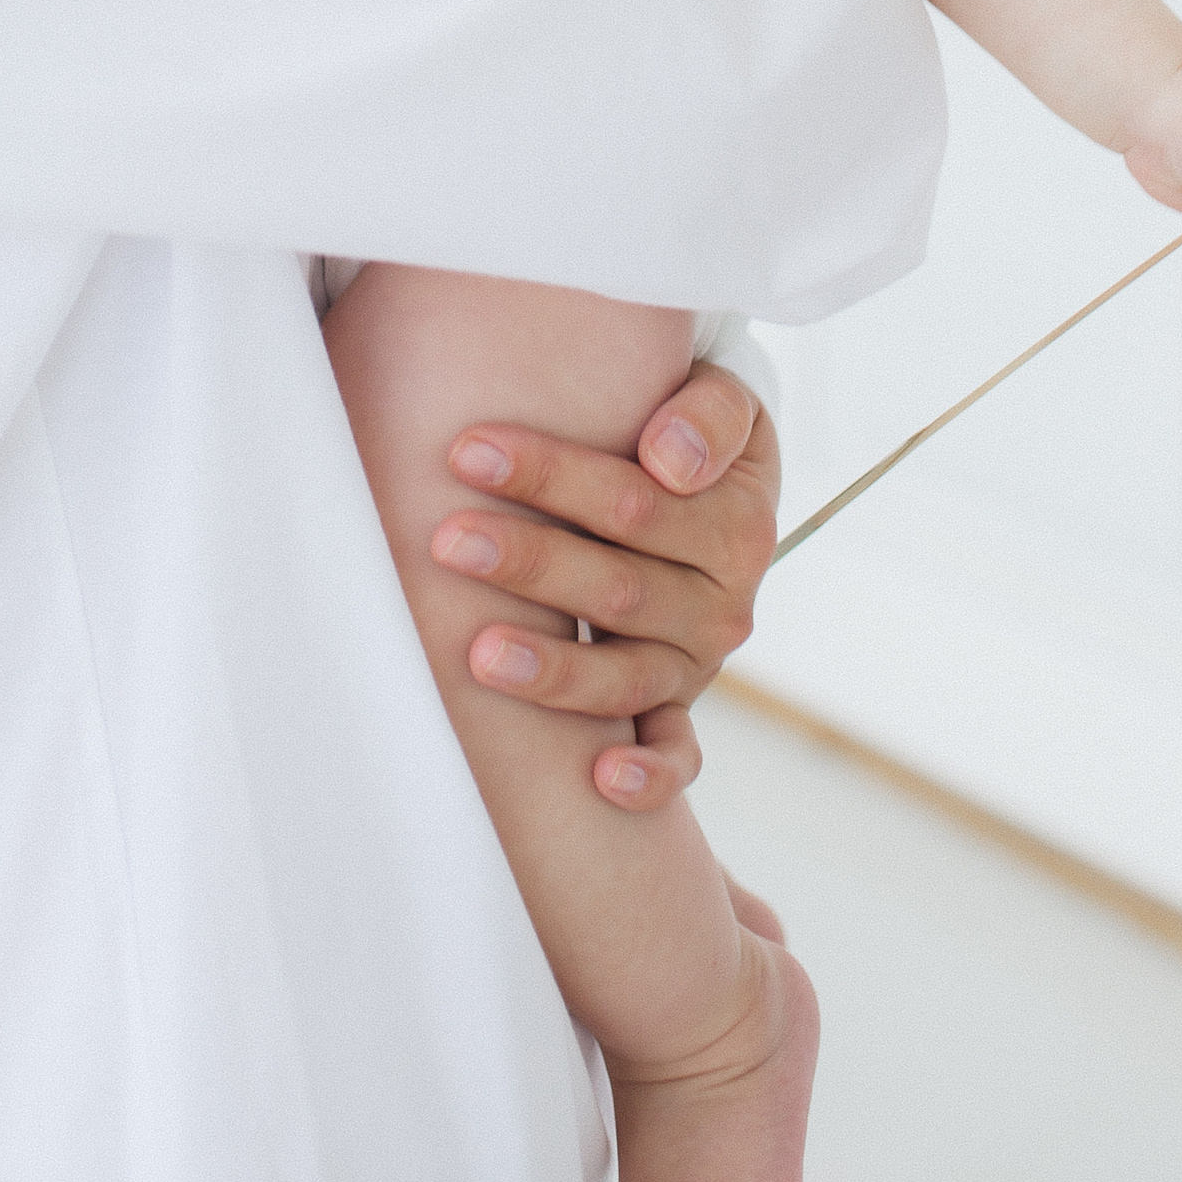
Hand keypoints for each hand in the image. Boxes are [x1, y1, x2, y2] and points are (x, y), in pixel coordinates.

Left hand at [429, 362, 778, 812]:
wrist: (715, 485)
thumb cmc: (691, 432)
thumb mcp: (725, 402)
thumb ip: (709, 415)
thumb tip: (669, 460)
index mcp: (735, 525)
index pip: (634, 503)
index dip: (551, 475)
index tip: (468, 450)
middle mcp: (721, 604)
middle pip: (617, 588)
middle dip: (529, 563)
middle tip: (446, 540)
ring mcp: (697, 664)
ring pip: (626, 676)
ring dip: (554, 669)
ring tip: (477, 652)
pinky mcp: (680, 708)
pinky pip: (676, 754)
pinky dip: (649, 774)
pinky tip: (601, 779)